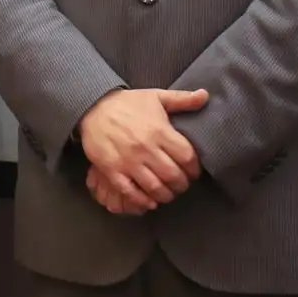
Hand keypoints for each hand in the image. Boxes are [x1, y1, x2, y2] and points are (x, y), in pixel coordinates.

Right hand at [78, 88, 208, 213]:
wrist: (92, 107)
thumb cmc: (127, 103)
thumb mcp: (155, 96)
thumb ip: (182, 99)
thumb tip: (205, 95)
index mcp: (160, 131)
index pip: (187, 158)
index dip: (194, 169)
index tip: (193, 172)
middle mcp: (146, 148)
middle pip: (173, 176)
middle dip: (181, 185)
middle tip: (181, 185)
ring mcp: (128, 161)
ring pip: (154, 187)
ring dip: (165, 195)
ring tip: (167, 194)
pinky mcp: (112, 170)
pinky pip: (131, 192)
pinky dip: (143, 201)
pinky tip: (149, 201)